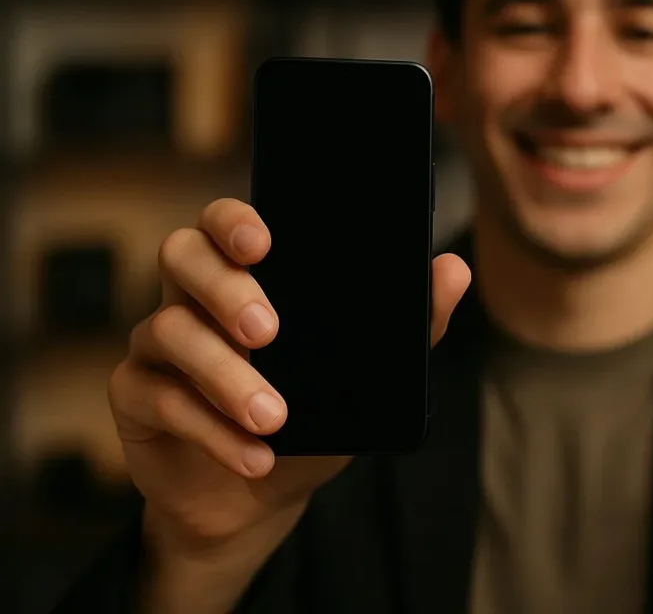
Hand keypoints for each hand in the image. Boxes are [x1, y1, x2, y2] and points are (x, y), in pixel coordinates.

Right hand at [109, 198, 470, 551]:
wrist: (262, 495)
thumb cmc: (313, 417)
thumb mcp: (367, 377)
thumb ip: (411, 325)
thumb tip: (454, 269)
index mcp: (247, 274)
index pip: (226, 222)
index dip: (235, 222)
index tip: (265, 242)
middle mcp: (194, 297)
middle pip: (182, 256)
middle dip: (225, 288)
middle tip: (269, 331)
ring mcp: (158, 345)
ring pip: (168, 330)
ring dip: (227, 377)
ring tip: (274, 417)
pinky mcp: (135, 397)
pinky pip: (161, 400)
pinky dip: (212, 431)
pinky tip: (255, 457)